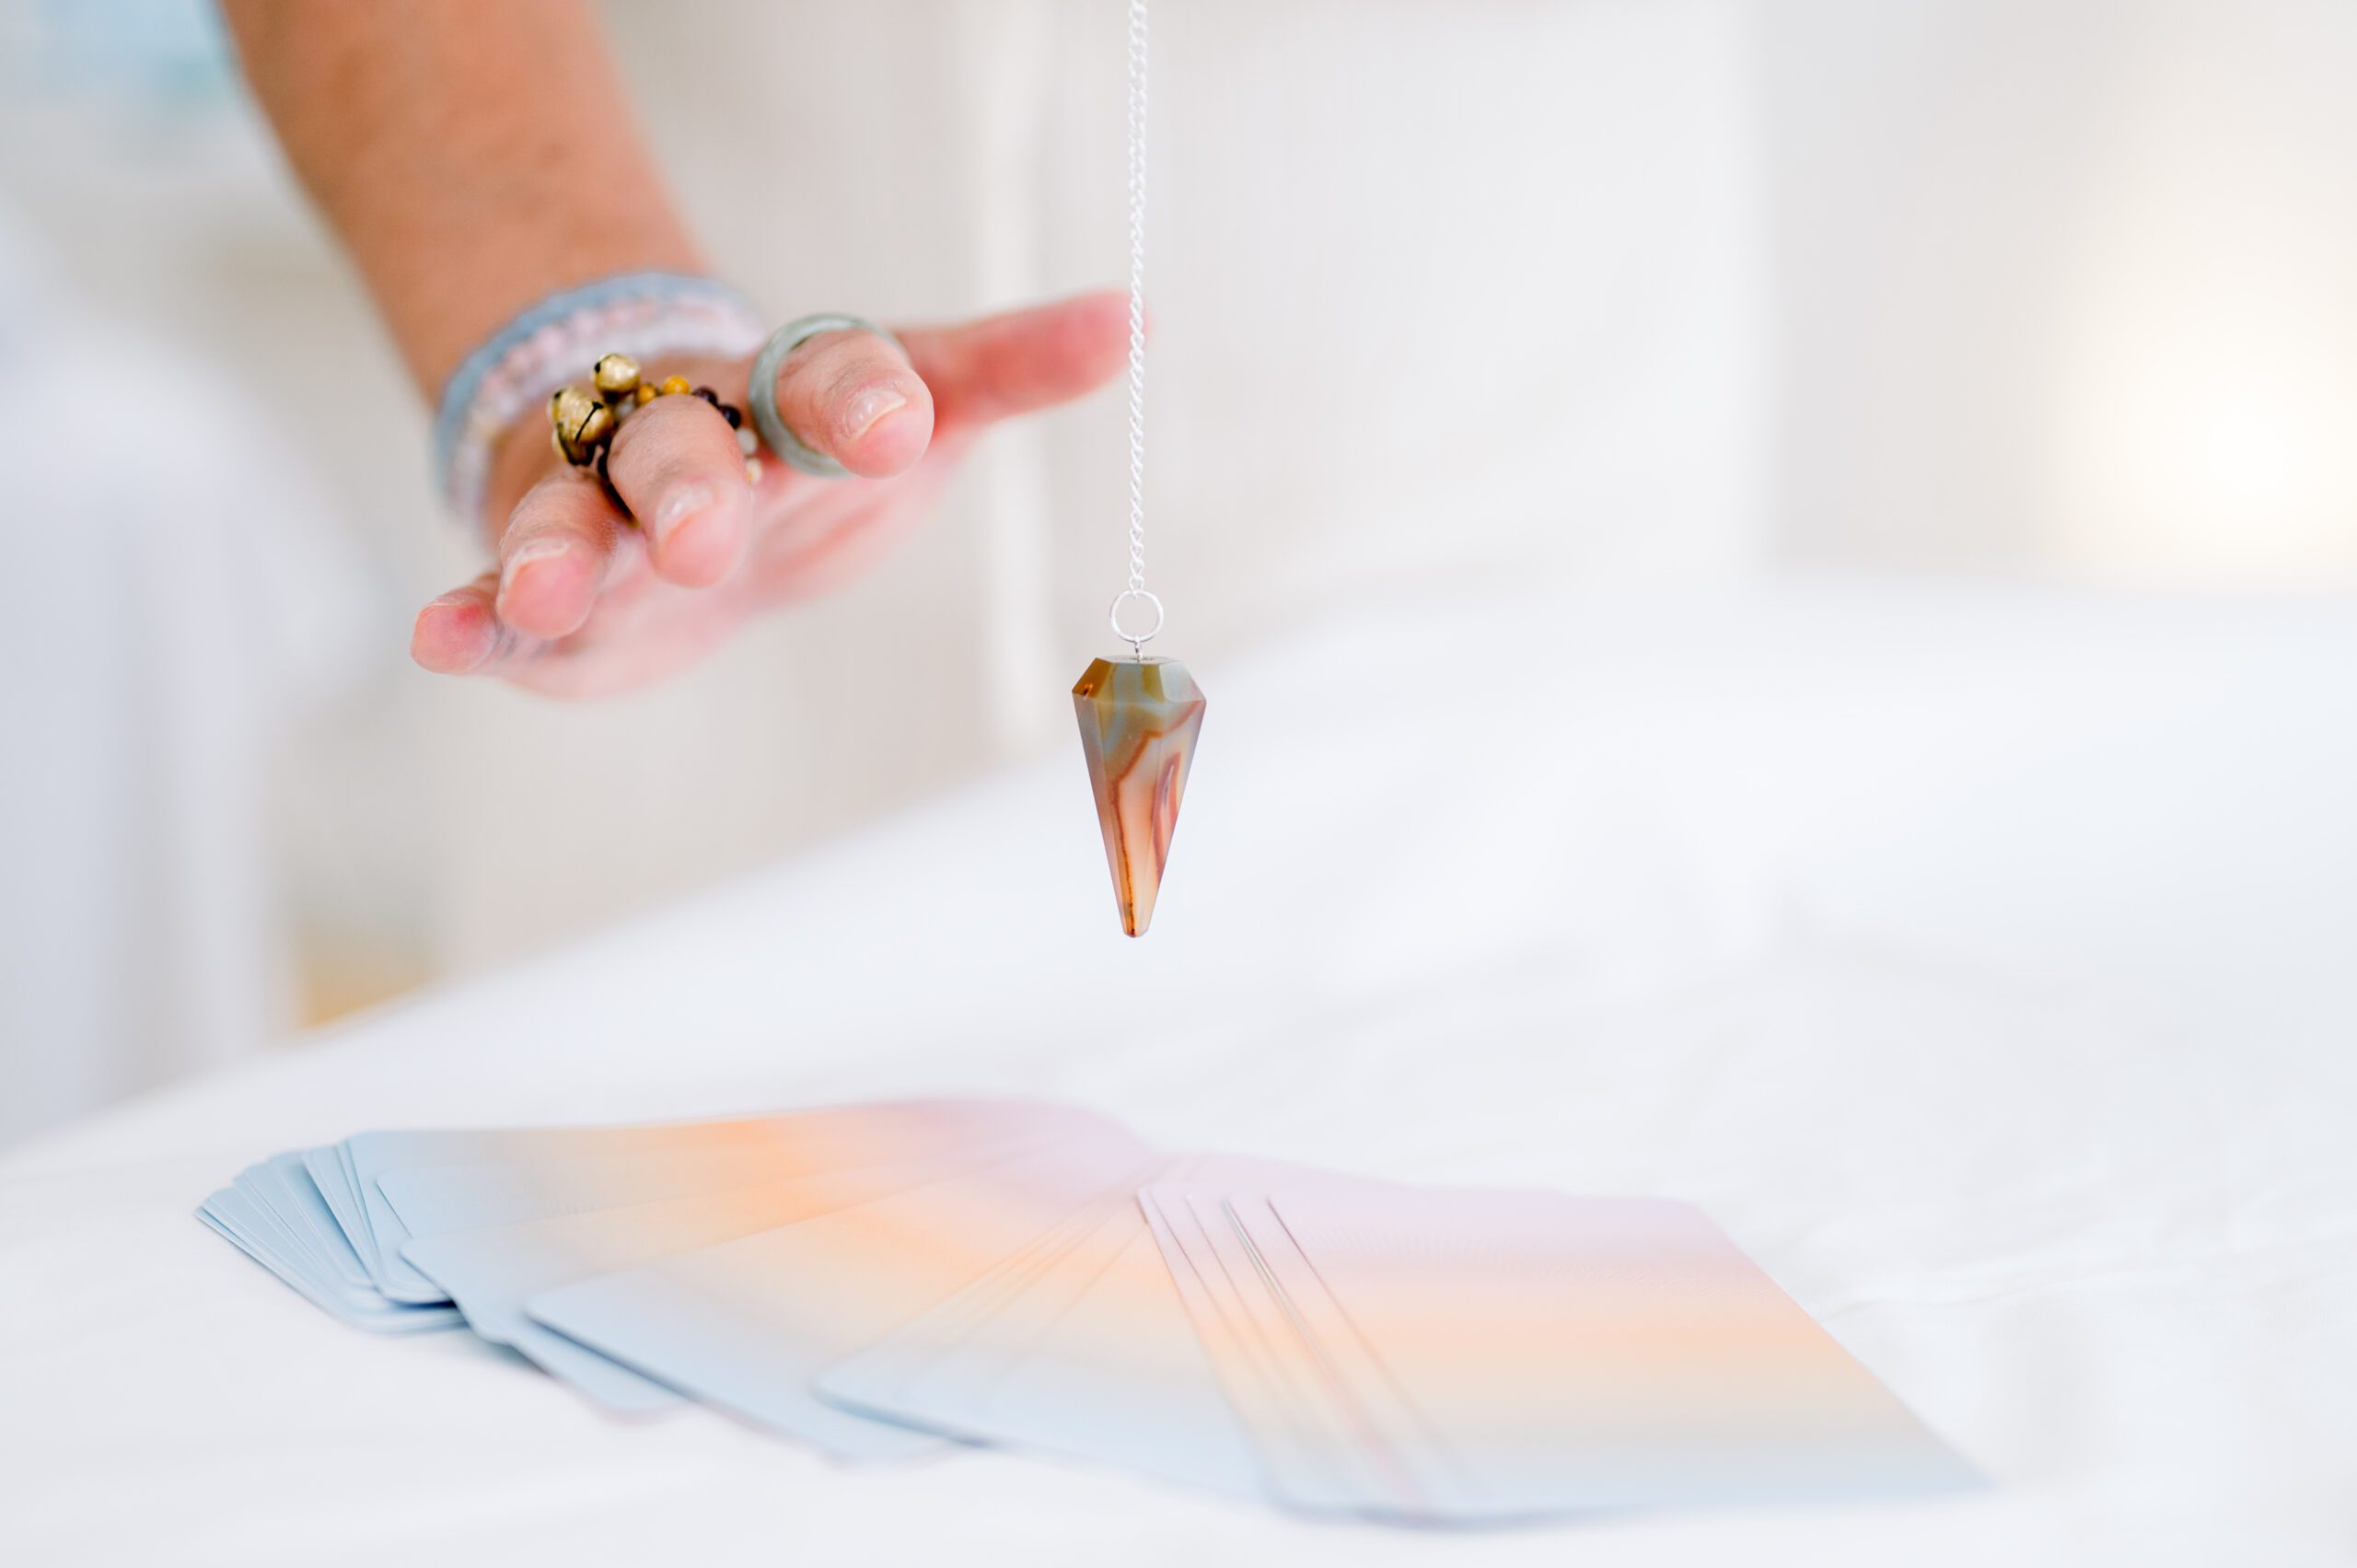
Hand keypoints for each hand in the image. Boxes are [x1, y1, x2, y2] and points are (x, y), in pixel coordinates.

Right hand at [411, 291, 1127, 695]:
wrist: (687, 496)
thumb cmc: (816, 453)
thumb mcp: (919, 407)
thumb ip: (1010, 368)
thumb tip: (1133, 315)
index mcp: (790, 404)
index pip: (825, 381)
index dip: (860, 400)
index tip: (904, 426)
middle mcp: (690, 444)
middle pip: (680, 447)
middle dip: (692, 486)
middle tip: (715, 531)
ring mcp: (606, 512)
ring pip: (576, 518)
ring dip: (563, 550)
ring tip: (547, 586)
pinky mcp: (546, 582)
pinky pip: (503, 595)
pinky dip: (475, 615)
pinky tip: (440, 639)